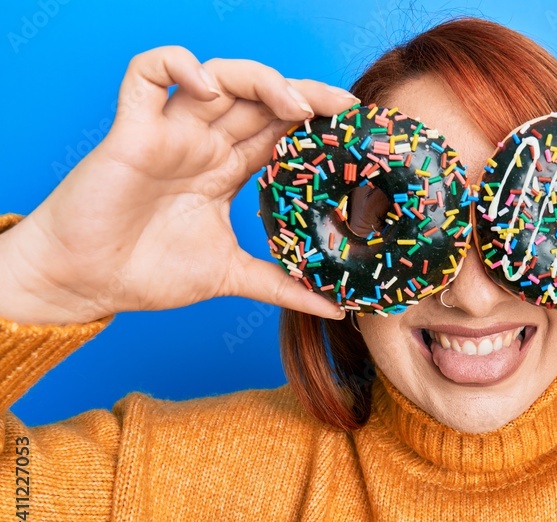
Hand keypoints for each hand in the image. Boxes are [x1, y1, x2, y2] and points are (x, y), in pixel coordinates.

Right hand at [0, 46, 357, 324]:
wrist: (87, 284)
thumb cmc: (149, 273)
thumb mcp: (232, 277)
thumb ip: (284, 286)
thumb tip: (338, 308)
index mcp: (226, 170)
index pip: (280, 130)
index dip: (317, 122)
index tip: (357, 131)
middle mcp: (202, 144)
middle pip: (260, 98)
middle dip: (305, 95)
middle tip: (343, 110)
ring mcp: (169, 133)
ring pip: (218, 76)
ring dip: (260, 79)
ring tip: (293, 105)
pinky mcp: (131, 130)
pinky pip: (148, 74)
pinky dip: (179, 67)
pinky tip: (210, 92)